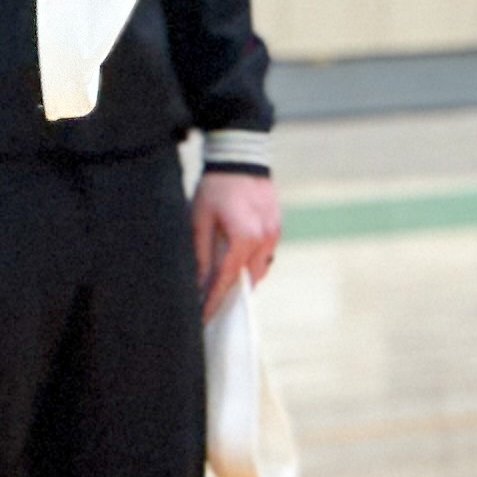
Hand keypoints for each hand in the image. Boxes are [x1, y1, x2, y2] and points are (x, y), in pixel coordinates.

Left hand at [191, 170, 279, 316]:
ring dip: (242, 279)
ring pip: (258, 269)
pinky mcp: (277, 227)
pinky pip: (265, 255)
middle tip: (212, 305)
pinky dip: (251, 263)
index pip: (227, 279)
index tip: (204, 318)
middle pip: (247, 280)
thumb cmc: (215, 187)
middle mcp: (264, 240)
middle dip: (230, 294)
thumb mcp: (200, 220)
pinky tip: (236, 263)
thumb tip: (198, 283)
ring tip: (222, 286)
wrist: (240, 158)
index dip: (214, 300)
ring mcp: (274, 234)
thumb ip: (200, 254)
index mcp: (244, 238)